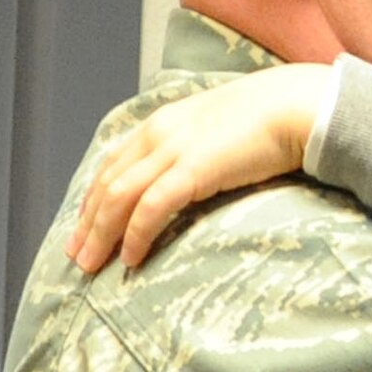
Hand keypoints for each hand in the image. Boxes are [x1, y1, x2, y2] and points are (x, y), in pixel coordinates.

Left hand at [67, 63, 331, 270]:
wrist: (294, 106)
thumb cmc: (268, 120)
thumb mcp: (217, 131)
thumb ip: (195, 149)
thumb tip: (189, 178)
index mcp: (161, 123)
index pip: (113, 165)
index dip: (93, 199)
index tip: (84, 228)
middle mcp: (157, 134)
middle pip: (108, 184)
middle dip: (88, 223)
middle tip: (76, 257)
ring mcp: (173, 150)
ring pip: (119, 197)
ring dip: (102, 234)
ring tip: (92, 265)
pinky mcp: (192, 169)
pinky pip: (151, 207)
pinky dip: (136, 234)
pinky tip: (130, 257)